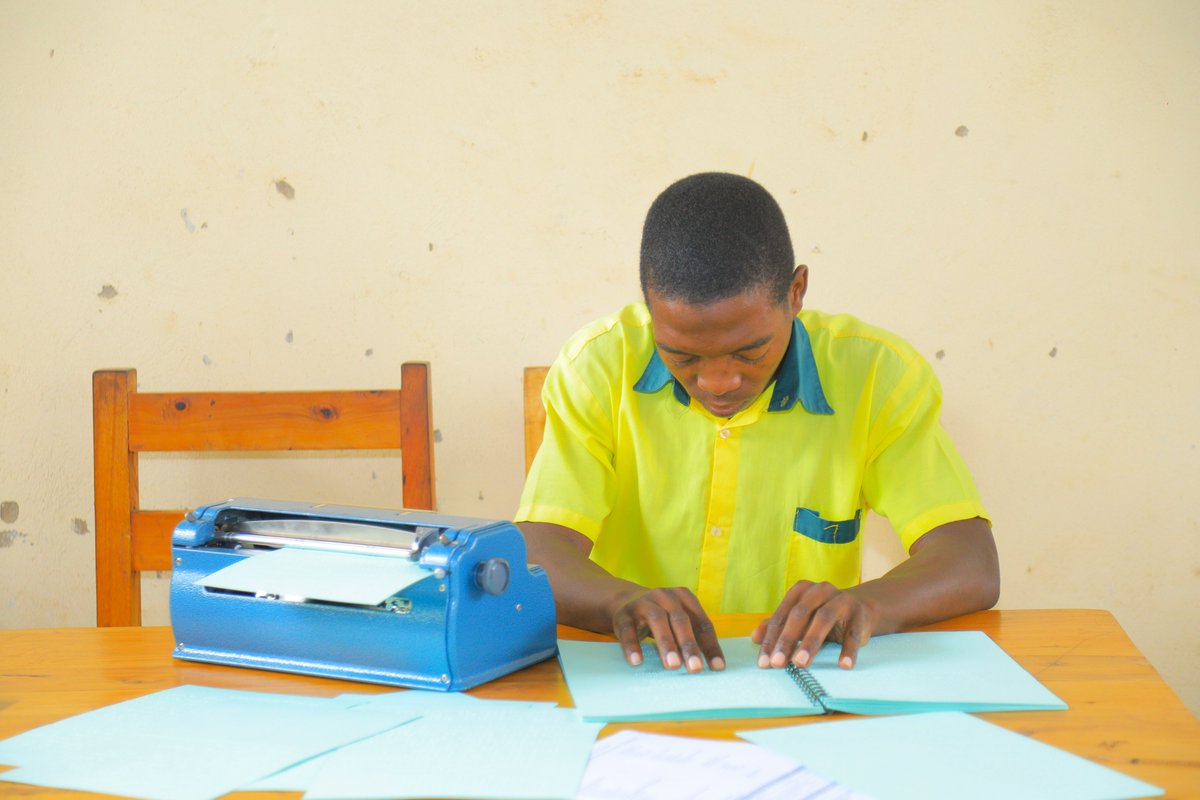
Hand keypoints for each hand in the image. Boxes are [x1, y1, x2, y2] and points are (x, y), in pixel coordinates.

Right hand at [609, 586, 725, 672]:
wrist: (624, 601)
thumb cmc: (661, 617)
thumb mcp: (677, 621)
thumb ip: (692, 637)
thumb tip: (711, 667)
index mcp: (684, 598)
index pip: (701, 623)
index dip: (710, 645)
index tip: (717, 668)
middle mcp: (665, 596)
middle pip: (680, 619)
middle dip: (689, 645)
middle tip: (695, 668)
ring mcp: (643, 603)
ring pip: (657, 620)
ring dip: (666, 643)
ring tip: (672, 666)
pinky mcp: (623, 614)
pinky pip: (628, 630)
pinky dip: (632, 646)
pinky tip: (637, 661)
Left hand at [751, 581, 877, 670]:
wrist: (860, 609)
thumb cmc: (821, 615)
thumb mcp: (799, 618)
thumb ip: (777, 625)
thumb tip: (755, 638)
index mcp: (801, 590)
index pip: (782, 616)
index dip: (771, 639)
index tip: (764, 662)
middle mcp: (820, 590)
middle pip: (800, 615)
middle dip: (787, 640)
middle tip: (778, 663)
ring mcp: (841, 600)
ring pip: (824, 620)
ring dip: (811, 643)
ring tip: (801, 663)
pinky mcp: (859, 614)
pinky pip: (853, 633)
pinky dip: (848, 650)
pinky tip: (844, 665)